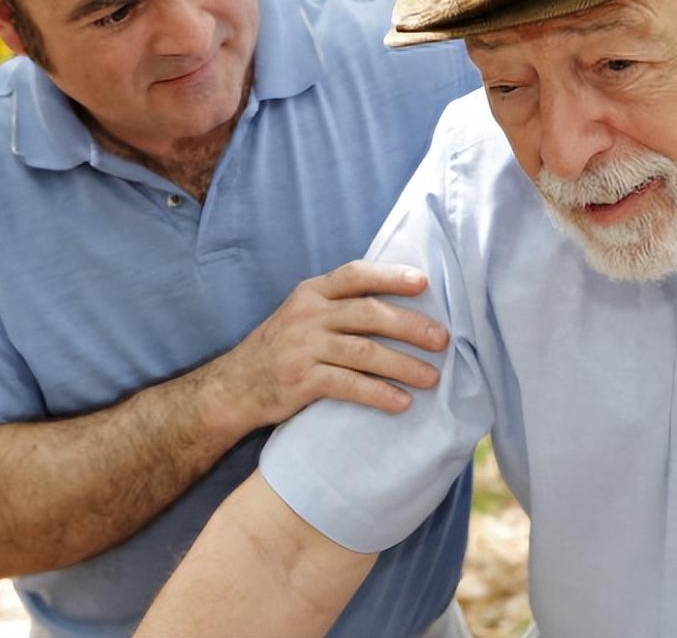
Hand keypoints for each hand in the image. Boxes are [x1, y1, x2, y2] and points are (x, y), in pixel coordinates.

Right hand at [209, 261, 448, 430]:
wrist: (234, 387)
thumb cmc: (282, 348)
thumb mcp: (304, 314)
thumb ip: (340, 305)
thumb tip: (401, 303)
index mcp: (313, 291)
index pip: (356, 274)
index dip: (390, 276)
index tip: (424, 282)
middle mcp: (309, 314)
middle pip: (369, 313)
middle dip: (410, 325)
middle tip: (442, 339)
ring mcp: (304, 347)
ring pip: (364, 351)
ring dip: (403, 365)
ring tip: (432, 377)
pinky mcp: (301, 380)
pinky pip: (349, 385)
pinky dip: (379, 393)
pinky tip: (401, 402)